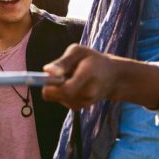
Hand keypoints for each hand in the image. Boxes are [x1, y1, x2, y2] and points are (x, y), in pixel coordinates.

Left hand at [42, 44, 158, 110]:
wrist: (113, 77)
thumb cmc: (93, 59)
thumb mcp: (79, 51)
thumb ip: (63, 61)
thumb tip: (46, 71)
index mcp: (87, 76)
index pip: (65, 89)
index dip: (50, 85)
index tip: (45, 77)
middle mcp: (86, 93)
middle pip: (57, 95)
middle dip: (52, 85)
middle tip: (62, 72)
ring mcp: (84, 103)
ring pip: (57, 98)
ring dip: (57, 88)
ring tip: (71, 77)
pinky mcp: (79, 107)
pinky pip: (61, 100)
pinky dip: (61, 93)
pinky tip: (73, 85)